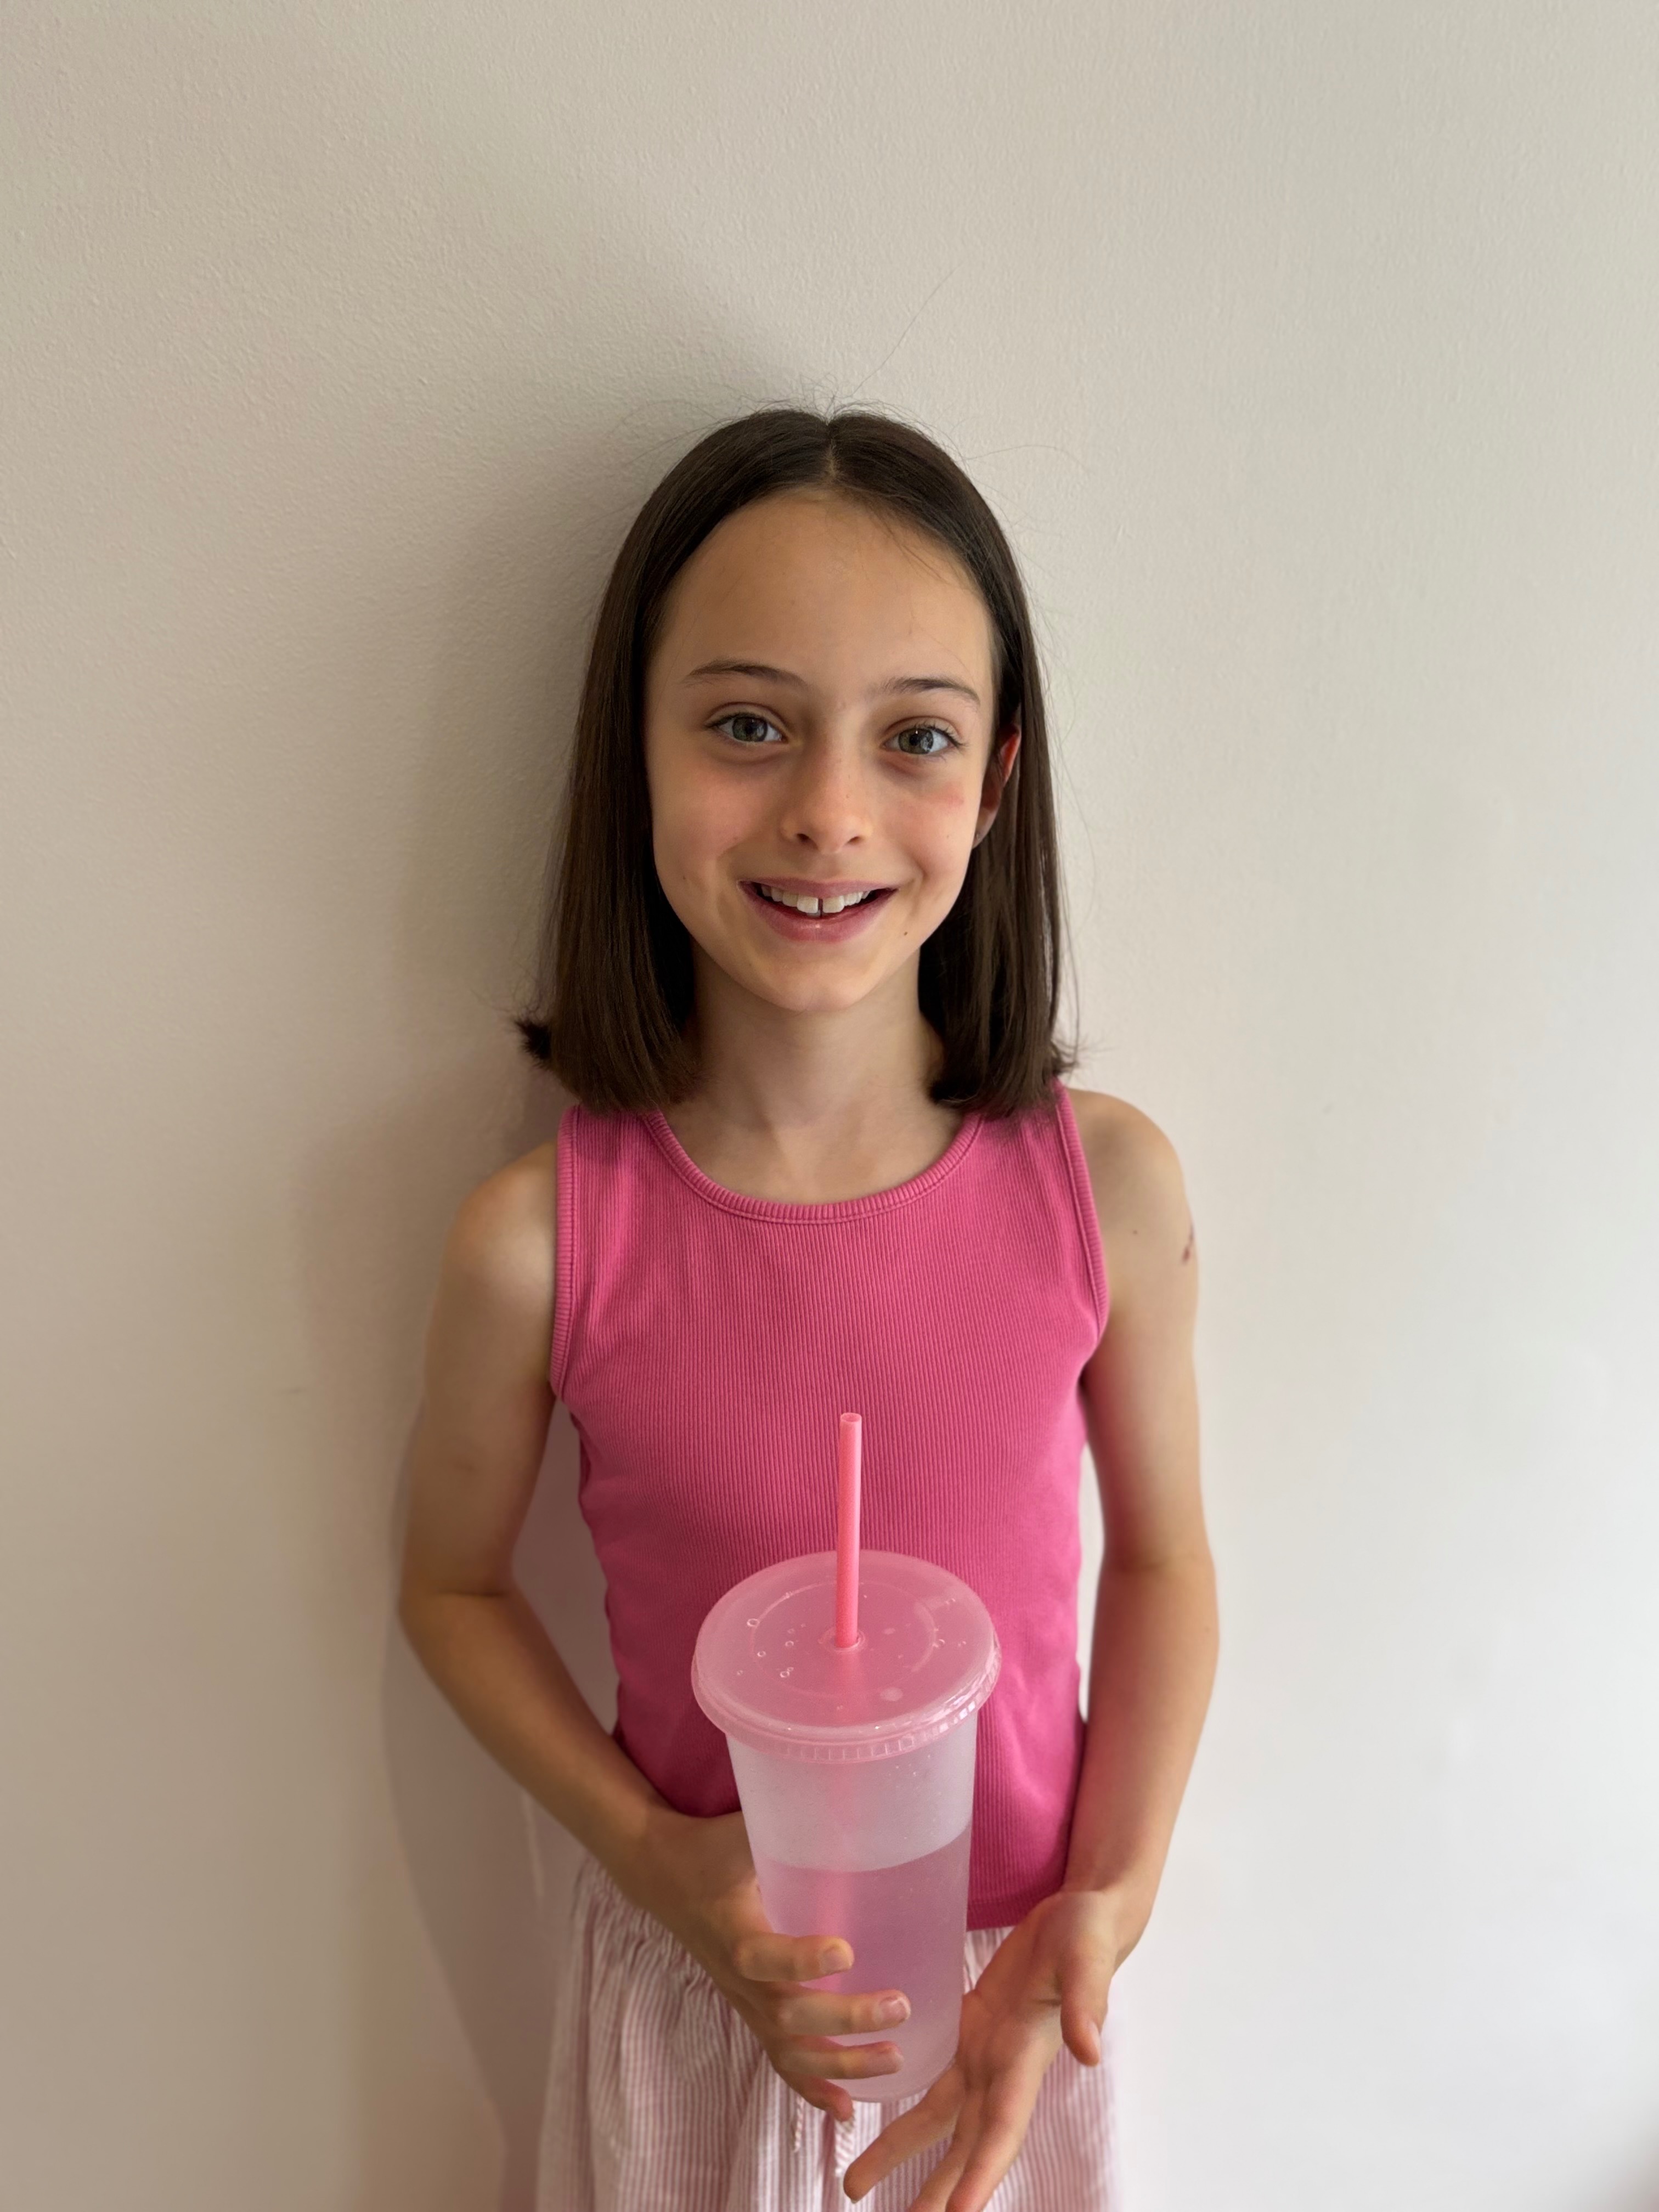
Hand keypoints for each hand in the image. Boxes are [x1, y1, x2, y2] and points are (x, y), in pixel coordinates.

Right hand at [620, 1806, 914, 2120]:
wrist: (661, 1876)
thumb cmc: (708, 1847)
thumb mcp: (739, 1827)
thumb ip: (786, 1816)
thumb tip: (843, 1780)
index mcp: (733, 1926)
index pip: (763, 1955)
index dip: (801, 1960)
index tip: (846, 1951)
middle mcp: (737, 1977)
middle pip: (786, 2015)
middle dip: (844, 2021)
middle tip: (898, 2007)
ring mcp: (743, 2002)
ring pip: (788, 2050)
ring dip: (840, 2065)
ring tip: (893, 2062)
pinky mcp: (750, 2012)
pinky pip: (780, 2061)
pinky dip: (811, 2090)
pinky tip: (847, 2112)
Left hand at [840, 1886, 1128, 2210]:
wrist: (1078, 1914)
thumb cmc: (1086, 1933)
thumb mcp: (1086, 1958)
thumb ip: (1087, 2001)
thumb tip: (1089, 2052)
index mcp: (1027, 2058)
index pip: (1002, 2128)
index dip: (983, 2173)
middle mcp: (1002, 2067)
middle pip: (964, 2142)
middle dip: (936, 2187)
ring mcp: (983, 2051)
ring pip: (937, 2115)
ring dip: (900, 2150)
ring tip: (854, 2184)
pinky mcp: (968, 2027)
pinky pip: (931, 2075)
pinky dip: (904, 2101)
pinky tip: (870, 2115)